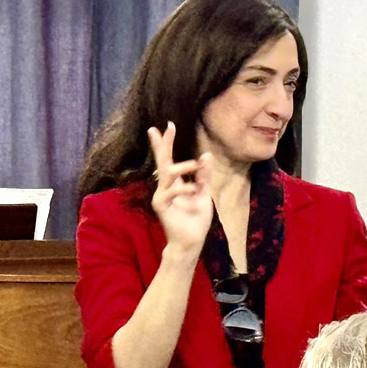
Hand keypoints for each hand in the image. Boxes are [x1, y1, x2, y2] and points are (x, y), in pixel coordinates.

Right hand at [147, 123, 212, 258]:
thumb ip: (204, 176)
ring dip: (183, 166)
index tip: (168, 126)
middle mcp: (165, 187)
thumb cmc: (196, 220)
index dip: (167, 143)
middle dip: (163, 144)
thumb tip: (206, 155)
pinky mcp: (160, 206)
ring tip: (196, 165)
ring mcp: (161, 196)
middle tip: (163, 128)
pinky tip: (194, 189)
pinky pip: (170, 191)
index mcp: (175, 183)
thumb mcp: (204, 194)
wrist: (191, 241)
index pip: (169, 159)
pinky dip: (183, 187)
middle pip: (162, 161)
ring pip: (167, 173)